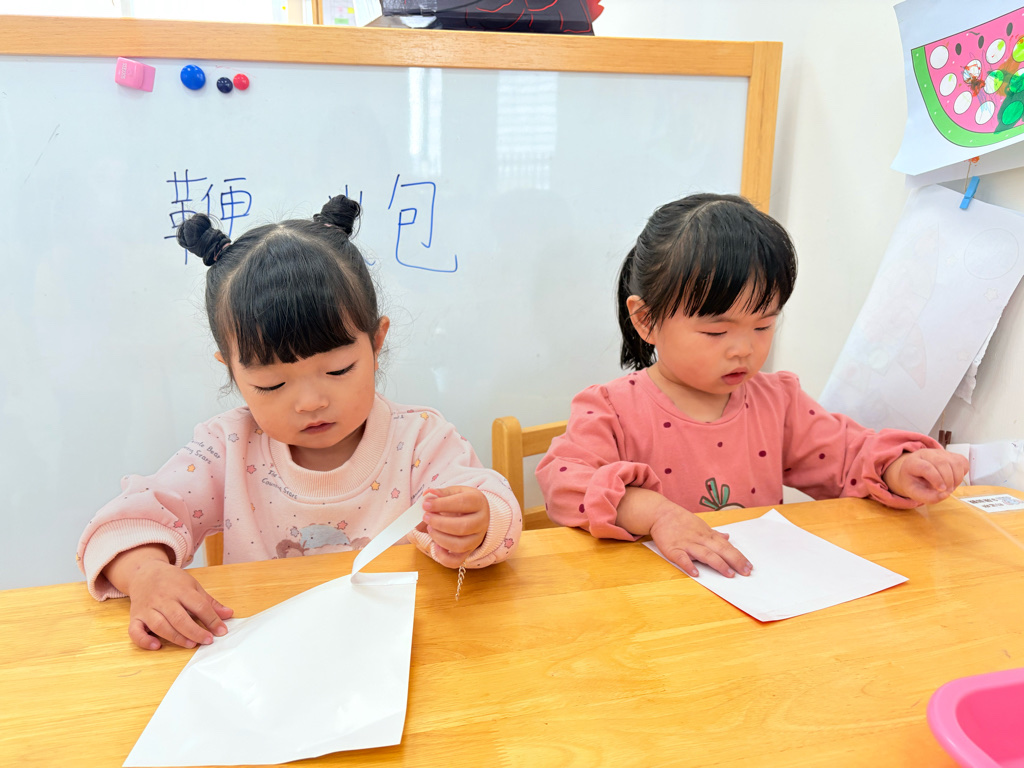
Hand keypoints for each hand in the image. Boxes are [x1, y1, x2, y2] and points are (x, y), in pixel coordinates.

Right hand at [104, 546, 232, 650]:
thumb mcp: (193, 586)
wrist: (144, 572)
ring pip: (160, 626)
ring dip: (176, 637)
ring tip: (191, 644)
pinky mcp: (135, 617)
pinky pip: (135, 631)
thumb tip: (229, 614)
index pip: (199, 605)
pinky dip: (144, 640)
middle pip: (179, 618)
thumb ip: (209, 602)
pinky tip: (157, 646)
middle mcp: (163, 599)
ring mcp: (147, 608)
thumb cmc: (172, 581)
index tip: (222, 631)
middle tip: (207, 640)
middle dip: (195, 631)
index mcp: (180, 589)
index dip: (212, 619)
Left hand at [418, 486, 489, 567]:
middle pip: (463, 527)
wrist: (476, 513)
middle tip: (426, 517)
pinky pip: (456, 560)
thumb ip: (441, 493)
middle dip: (440, 523)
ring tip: (430, 528)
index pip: (462, 503)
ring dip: (440, 538)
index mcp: (479, 502)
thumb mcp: (455, 492)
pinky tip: (435, 545)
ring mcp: (477, 538)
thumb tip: (428, 494)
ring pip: (460, 545)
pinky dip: (443, 556)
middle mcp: (481, 521)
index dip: (442, 504)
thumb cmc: (463, 501)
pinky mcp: (469, 551)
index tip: (426, 505)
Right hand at [649, 505, 752, 578]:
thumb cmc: (681, 521)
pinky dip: (689, 565)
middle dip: (735, 561)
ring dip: (718, 564)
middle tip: (746, 572)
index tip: (749, 566)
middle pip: (721, 550)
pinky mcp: (673, 549)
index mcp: (707, 534)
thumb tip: (728, 537)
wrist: (660, 513)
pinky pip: (682, 558)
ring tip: (729, 574)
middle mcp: (700, 539)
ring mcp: (686, 544)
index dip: (739, 557)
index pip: (727, 547)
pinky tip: (696, 573)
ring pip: (705, 554)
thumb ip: (714, 533)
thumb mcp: (700, 525)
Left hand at [882, 448, 968, 504]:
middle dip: (948, 480)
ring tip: (951, 487)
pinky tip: (954, 479)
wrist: (915, 473)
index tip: (941, 490)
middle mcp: (926, 454)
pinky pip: (962, 461)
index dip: (936, 479)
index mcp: (913, 462)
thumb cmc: (915, 483)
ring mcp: (939, 452)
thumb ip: (929, 497)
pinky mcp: (950, 454)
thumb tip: (946, 495)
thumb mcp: (916, 493)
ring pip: (955, 462)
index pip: (926, 467)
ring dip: (957, 478)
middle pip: (942, 463)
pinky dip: (962, 473)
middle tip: (947, 491)